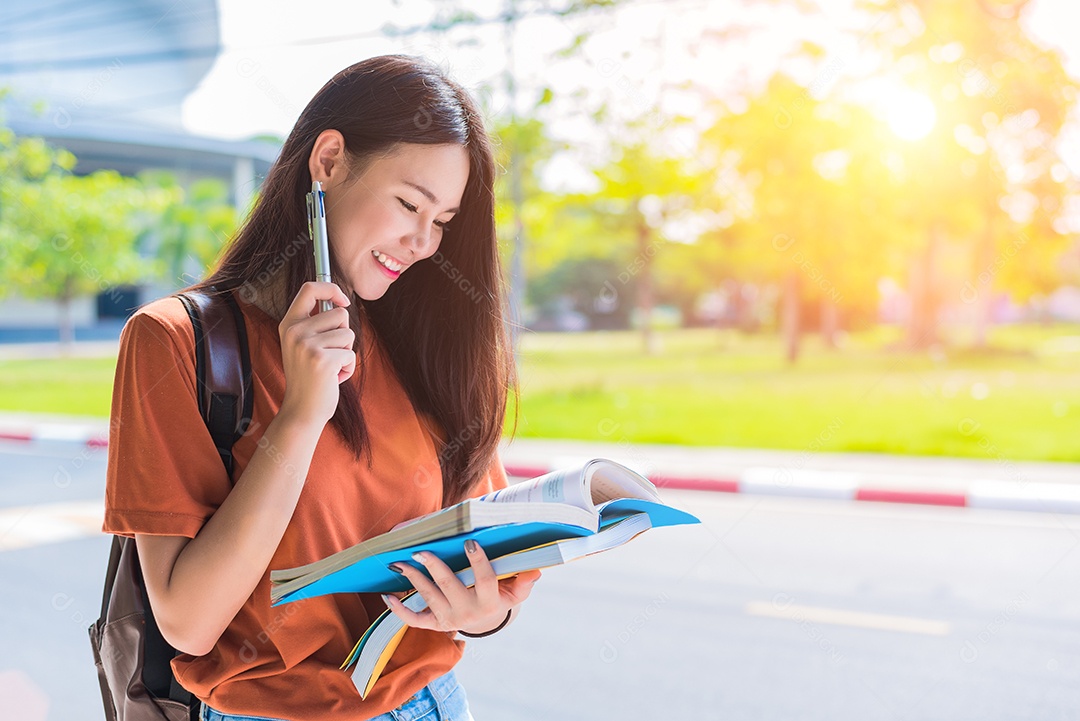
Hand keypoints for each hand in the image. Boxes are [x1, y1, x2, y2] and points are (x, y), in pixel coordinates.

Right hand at [278, 281, 354, 425]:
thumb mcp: (303, 345)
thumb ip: (315, 323)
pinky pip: (351, 354)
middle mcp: (295, 332)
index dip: (331, 288)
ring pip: (348, 334)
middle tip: (329, 354)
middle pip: (339, 313)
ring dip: (346, 352)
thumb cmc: (309, 377)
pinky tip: (334, 378)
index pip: (310, 289)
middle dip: (343, 333)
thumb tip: (340, 301)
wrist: (302, 411)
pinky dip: (348, 367)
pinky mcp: (322, 360)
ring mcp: (307, 346)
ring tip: (330, 367)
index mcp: (289, 324)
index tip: (344, 300)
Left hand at [382, 541, 540, 635]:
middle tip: (421, 550)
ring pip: (428, 597)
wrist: (485, 623)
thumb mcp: (515, 593)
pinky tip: (387, 596)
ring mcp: (449, 619)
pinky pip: (414, 620)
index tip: (470, 543)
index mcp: (489, 602)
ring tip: (400, 562)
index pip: (484, 579)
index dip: (479, 561)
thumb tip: (535, 570)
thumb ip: (524, 582)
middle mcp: (467, 613)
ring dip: (413, 578)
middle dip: (435, 567)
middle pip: (449, 586)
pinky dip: (398, 610)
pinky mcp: (434, 625)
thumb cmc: (500, 598)